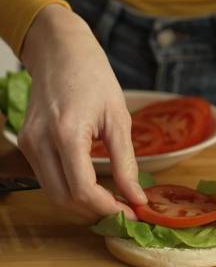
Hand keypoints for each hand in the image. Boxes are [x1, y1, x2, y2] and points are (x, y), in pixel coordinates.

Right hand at [19, 4, 145, 220]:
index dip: (108, 208)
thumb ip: (126, 162)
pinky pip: (48, 179)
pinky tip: (93, 186)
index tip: (131, 213)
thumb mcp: (118, 118)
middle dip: (96, 212)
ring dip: (83, 205)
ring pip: (53, 193)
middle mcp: (40, 142)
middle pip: (64, 199)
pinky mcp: (28, 143)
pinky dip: (70, 190)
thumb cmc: (94, 78)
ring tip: (112, 201)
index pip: (82, 190)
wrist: (62, 54)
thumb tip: (136, 196)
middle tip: (124, 211)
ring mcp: (29, 144)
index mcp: (66, 133)